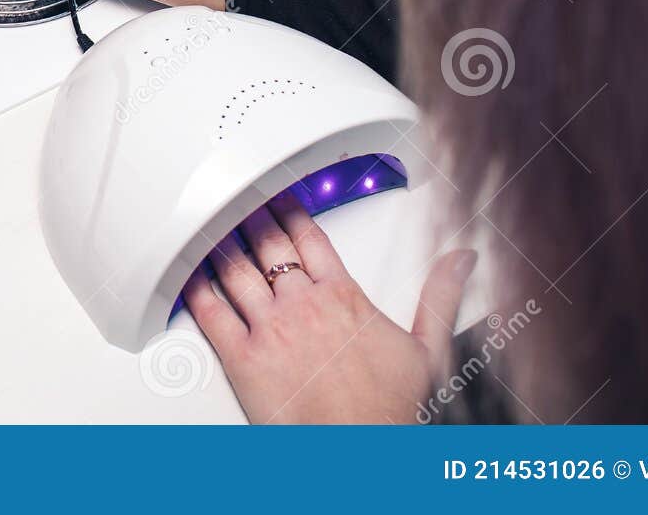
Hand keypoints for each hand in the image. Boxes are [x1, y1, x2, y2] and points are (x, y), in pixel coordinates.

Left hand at [185, 188, 476, 423]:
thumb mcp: (427, 347)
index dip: (289, 212)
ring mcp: (271, 329)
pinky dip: (195, 289)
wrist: (362, 449)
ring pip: (237, 271)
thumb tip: (460, 260)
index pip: (309, 238)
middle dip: (250, 219)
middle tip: (236, 202)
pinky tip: (187, 274)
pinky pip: (212, 314)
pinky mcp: (244, 357)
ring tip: (209, 227)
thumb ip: (440, 295)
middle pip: (268, 247)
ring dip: (221, 244)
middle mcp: (303, 305)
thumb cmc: (390, 410)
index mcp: (343, 296)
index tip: (278, 196)